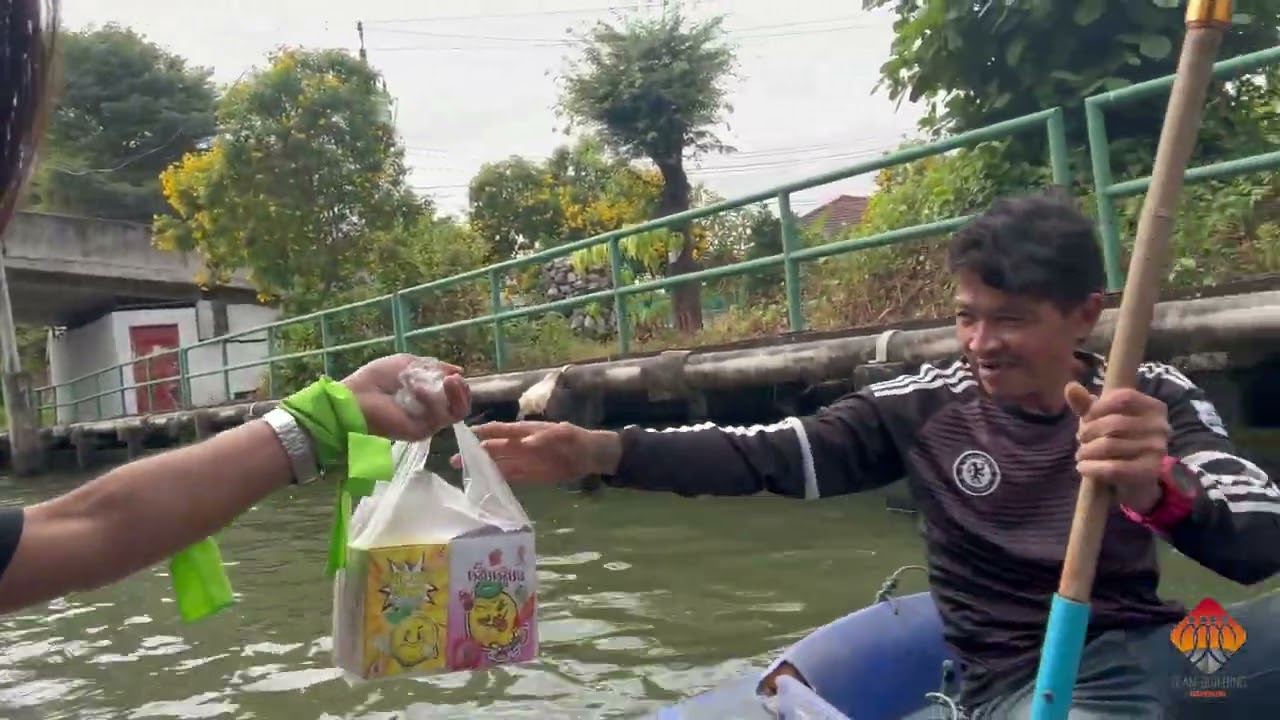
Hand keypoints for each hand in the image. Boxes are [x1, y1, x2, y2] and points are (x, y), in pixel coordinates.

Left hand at [341, 354, 470, 439]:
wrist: (355, 398)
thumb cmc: (375, 379)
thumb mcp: (406, 363)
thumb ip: (432, 366)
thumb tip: (458, 371)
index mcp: (426, 397)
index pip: (454, 395)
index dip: (459, 385)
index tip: (454, 373)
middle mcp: (429, 412)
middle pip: (460, 405)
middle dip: (462, 390)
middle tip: (454, 378)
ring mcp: (427, 423)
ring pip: (456, 412)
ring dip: (455, 394)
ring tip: (448, 381)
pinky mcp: (421, 431)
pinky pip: (440, 417)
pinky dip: (433, 400)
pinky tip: (418, 389)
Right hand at [448, 421, 618, 483]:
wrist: (590, 454)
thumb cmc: (576, 438)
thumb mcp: (564, 434)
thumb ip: (546, 438)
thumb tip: (526, 443)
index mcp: (526, 431)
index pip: (500, 430)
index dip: (483, 432)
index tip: (465, 436)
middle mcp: (521, 446)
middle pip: (494, 448)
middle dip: (475, 453)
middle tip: (454, 460)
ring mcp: (524, 461)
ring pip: (499, 463)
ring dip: (482, 468)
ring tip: (463, 472)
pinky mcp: (530, 475)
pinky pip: (510, 476)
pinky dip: (498, 479)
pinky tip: (485, 483)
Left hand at [1066, 381, 1169, 512]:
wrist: (1135, 477)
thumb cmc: (1117, 439)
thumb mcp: (1101, 418)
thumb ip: (1086, 403)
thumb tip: (1071, 387)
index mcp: (1153, 406)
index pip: (1123, 398)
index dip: (1097, 407)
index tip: (1086, 418)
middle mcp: (1160, 426)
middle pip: (1114, 423)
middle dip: (1088, 431)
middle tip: (1080, 439)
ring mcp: (1157, 450)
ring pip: (1110, 446)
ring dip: (1086, 451)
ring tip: (1081, 454)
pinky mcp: (1149, 472)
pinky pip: (1114, 468)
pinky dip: (1092, 468)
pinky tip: (1082, 467)